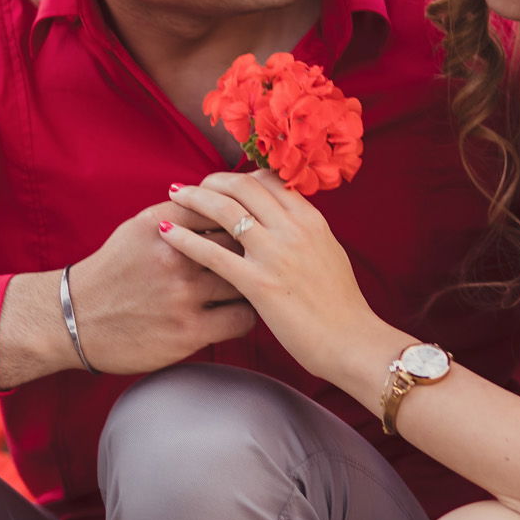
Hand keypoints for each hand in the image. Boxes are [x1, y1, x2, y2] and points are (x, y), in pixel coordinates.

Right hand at [61, 199, 256, 375]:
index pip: (221, 208)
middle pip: (239, 242)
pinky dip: (247, 314)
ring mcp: (183, 294)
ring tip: (253, 285)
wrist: (74, 320)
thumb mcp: (138, 230)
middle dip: (251, 249)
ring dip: (253, 283)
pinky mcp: (189, 331)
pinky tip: (239, 311)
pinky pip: (242, 319)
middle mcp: (174, 255)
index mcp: (162, 223)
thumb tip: (221, 202)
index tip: (247, 228)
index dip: (240, 219)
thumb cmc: (113, 273)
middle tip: (259, 258)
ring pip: (246, 280)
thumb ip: (179, 214)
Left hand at [159, 170, 397, 383]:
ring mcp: (275, 254)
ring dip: (194, 198)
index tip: (222, 182)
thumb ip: (305, 234)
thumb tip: (287, 222)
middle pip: (243, 186)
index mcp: (311, 220)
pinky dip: (186, 238)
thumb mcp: (329, 255)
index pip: (270, 182)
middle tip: (192, 186)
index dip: (240, 177)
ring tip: (175, 194)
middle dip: (212, 181)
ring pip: (225, 210)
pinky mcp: (259, 283)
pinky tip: (167, 233)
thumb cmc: (342, 307)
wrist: (353, 342)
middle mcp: (293, 229)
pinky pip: (213, 253)